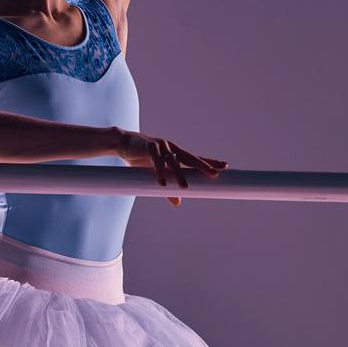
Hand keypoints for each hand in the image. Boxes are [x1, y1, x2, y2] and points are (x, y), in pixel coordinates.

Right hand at [112, 129, 228, 207]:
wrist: (122, 143)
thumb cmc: (141, 158)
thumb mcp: (156, 175)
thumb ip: (168, 187)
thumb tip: (178, 203)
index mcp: (176, 154)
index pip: (196, 159)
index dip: (209, 162)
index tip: (225, 166)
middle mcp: (172, 149)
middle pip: (190, 158)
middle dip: (203, 166)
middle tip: (215, 174)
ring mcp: (161, 147)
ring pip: (173, 162)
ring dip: (179, 175)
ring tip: (185, 187)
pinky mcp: (149, 147)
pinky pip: (156, 162)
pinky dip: (160, 172)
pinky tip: (162, 183)